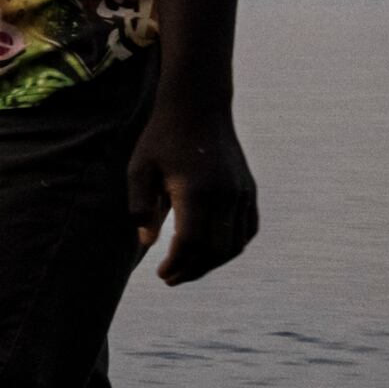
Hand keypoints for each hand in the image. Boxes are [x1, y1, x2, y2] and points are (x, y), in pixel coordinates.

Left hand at [129, 99, 258, 284]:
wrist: (199, 108)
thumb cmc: (162, 139)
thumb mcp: (140, 169)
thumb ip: (141, 207)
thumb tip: (147, 243)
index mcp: (195, 190)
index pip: (190, 241)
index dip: (177, 263)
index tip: (162, 275)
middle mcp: (225, 194)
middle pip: (216, 248)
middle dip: (194, 269)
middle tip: (171, 278)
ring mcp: (242, 192)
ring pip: (236, 243)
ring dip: (213, 262)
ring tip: (188, 270)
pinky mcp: (249, 190)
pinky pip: (248, 229)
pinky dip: (233, 246)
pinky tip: (212, 253)